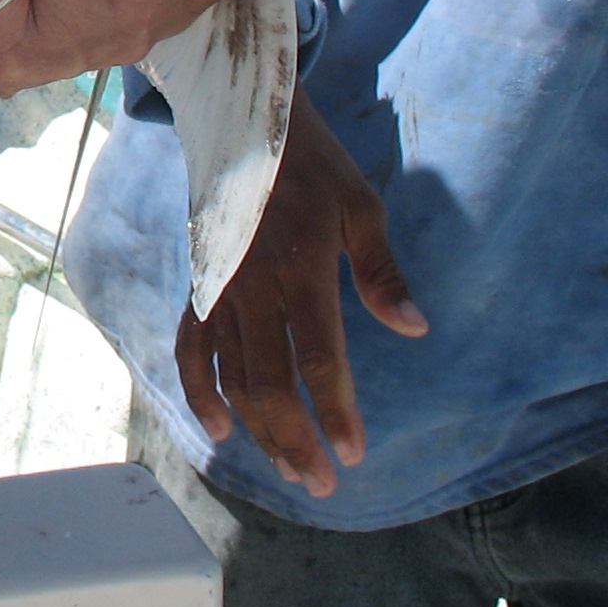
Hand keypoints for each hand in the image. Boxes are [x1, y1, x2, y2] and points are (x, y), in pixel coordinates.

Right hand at [174, 103, 425, 495]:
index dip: (336, 411)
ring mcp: (220, 289)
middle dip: (295, 440)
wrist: (244, 123)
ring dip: (258, 429)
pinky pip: (192, 347)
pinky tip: (219, 430)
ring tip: (289, 469)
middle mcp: (254, 287)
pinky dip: (199, 390)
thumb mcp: (362, 207)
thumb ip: (384, 273)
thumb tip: (415, 328)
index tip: (354, 452)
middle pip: (269, 382)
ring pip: (232, 375)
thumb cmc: (315, 165)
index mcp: (301, 268)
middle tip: (321, 483)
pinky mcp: (201, 286)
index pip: (319, 357)